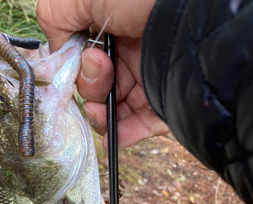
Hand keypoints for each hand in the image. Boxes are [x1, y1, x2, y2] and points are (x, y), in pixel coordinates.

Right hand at [37, 0, 169, 149]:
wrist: (196, 21)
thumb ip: (57, 16)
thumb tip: (57, 51)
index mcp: (114, 24)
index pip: (84, 54)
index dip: (74, 64)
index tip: (73, 63)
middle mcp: (132, 51)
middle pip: (97, 83)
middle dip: (89, 87)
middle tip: (101, 75)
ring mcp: (149, 78)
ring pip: (114, 108)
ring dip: (99, 116)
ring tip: (100, 114)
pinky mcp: (165, 103)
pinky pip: (139, 126)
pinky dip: (122, 135)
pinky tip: (112, 139)